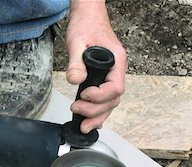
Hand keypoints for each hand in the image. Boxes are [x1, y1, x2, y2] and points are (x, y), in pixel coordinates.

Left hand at [66, 0, 126, 133]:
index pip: (115, 87)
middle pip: (113, 100)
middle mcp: (116, 71)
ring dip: (97, 116)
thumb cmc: (86, 26)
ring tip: (82, 123)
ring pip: (110, 103)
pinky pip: (105, 100)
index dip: (99, 96)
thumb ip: (76, 62)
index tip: (84, 94)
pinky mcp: (103, 80)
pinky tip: (90, 120)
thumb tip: (75, 80)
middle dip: (96, 111)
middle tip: (77, 111)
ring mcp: (111, 76)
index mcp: (116, 61)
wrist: (88, 18)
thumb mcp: (77, 42)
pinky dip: (98, 112)